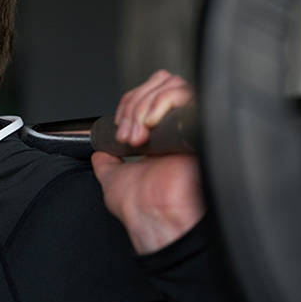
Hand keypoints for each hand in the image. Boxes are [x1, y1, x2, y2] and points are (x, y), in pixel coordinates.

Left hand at [91, 71, 203, 253]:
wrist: (153, 218)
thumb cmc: (140, 206)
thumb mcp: (113, 177)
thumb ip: (107, 160)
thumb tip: (99, 151)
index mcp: (161, 136)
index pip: (149, 94)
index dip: (130, 101)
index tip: (120, 124)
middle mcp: (177, 127)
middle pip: (160, 83)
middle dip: (135, 104)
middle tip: (128, 134)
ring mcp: (190, 124)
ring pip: (171, 85)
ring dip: (144, 107)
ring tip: (138, 136)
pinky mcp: (201, 124)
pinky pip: (187, 95)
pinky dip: (161, 103)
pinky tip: (151, 126)